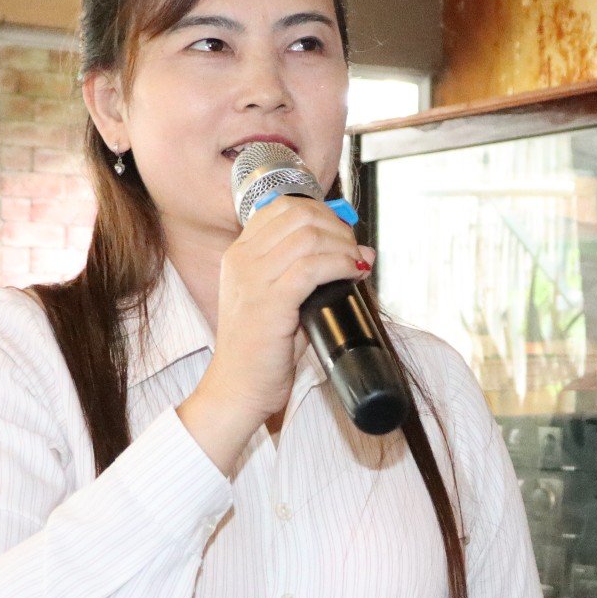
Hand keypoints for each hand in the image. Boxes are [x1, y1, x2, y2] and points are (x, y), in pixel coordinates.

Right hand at [180, 197, 369, 471]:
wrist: (237, 390)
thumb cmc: (263, 351)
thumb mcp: (280, 301)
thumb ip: (308, 274)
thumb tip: (358, 252)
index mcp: (239, 254)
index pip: (282, 207)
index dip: (321, 212)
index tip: (342, 234)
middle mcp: (241, 260)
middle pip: (298, 214)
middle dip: (336, 226)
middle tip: (355, 249)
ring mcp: (252, 279)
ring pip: (308, 236)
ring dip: (343, 245)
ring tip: (357, 262)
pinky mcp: (269, 302)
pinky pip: (312, 267)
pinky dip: (341, 264)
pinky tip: (354, 273)